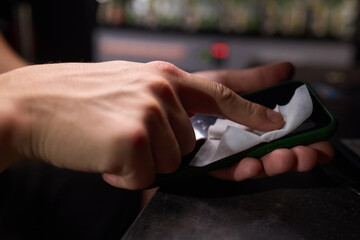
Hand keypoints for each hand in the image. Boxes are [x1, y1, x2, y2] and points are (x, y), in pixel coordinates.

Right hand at [0, 61, 283, 188]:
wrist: (32, 105)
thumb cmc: (79, 100)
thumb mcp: (128, 87)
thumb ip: (164, 104)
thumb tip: (186, 132)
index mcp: (164, 77)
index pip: (220, 92)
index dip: (252, 107)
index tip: (277, 120)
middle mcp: (162, 90)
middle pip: (189, 145)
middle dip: (161, 151)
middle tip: (124, 136)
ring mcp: (151, 112)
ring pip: (169, 163)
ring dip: (141, 163)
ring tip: (110, 143)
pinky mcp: (135, 138)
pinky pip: (144, 176)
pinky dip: (122, 175)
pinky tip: (101, 156)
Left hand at [194, 62, 333, 180]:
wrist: (147, 100)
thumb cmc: (182, 90)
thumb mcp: (221, 81)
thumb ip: (253, 81)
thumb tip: (287, 69)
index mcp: (244, 124)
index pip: (279, 136)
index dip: (300, 141)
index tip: (320, 146)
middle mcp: (234, 141)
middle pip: (269, 153)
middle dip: (290, 156)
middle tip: (305, 155)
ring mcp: (218, 155)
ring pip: (251, 164)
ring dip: (270, 164)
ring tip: (285, 158)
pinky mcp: (201, 166)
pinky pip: (223, 170)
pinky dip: (239, 169)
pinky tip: (250, 165)